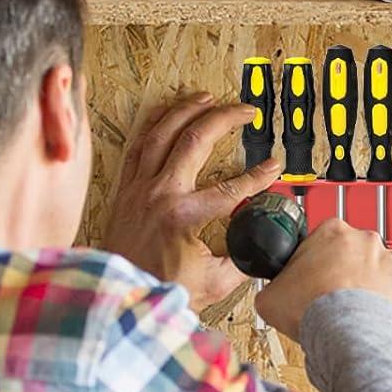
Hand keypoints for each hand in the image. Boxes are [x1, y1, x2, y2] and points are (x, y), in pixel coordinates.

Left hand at [104, 93, 280, 311]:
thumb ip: (242, 260)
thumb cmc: (157, 289)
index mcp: (183, 216)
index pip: (231, 187)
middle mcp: (159, 194)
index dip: (258, 175)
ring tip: (207, 97)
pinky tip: (167, 113)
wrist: (118, 294)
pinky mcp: (127, 189)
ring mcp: (140, 188)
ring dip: (187, 109)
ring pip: (162, 132)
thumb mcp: (214, 282)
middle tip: (245, 111)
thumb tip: (262, 245)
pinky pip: (140, 145)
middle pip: (195, 140)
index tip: (273, 166)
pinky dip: (154, 124)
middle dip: (225, 119)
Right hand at [254, 217, 391, 341]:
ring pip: (375, 274)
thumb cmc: (314, 310)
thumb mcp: (271, 295)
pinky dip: (387, 306)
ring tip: (349, 315)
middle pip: (351, 255)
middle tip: (329, 299)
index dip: (313, 263)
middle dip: (342, 274)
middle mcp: (366, 241)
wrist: (348, 334)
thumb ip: (275, 285)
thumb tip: (275, 291)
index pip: (321, 241)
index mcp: (333, 232)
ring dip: (364, 290)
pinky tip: (369, 320)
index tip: (311, 279)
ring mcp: (391, 262)